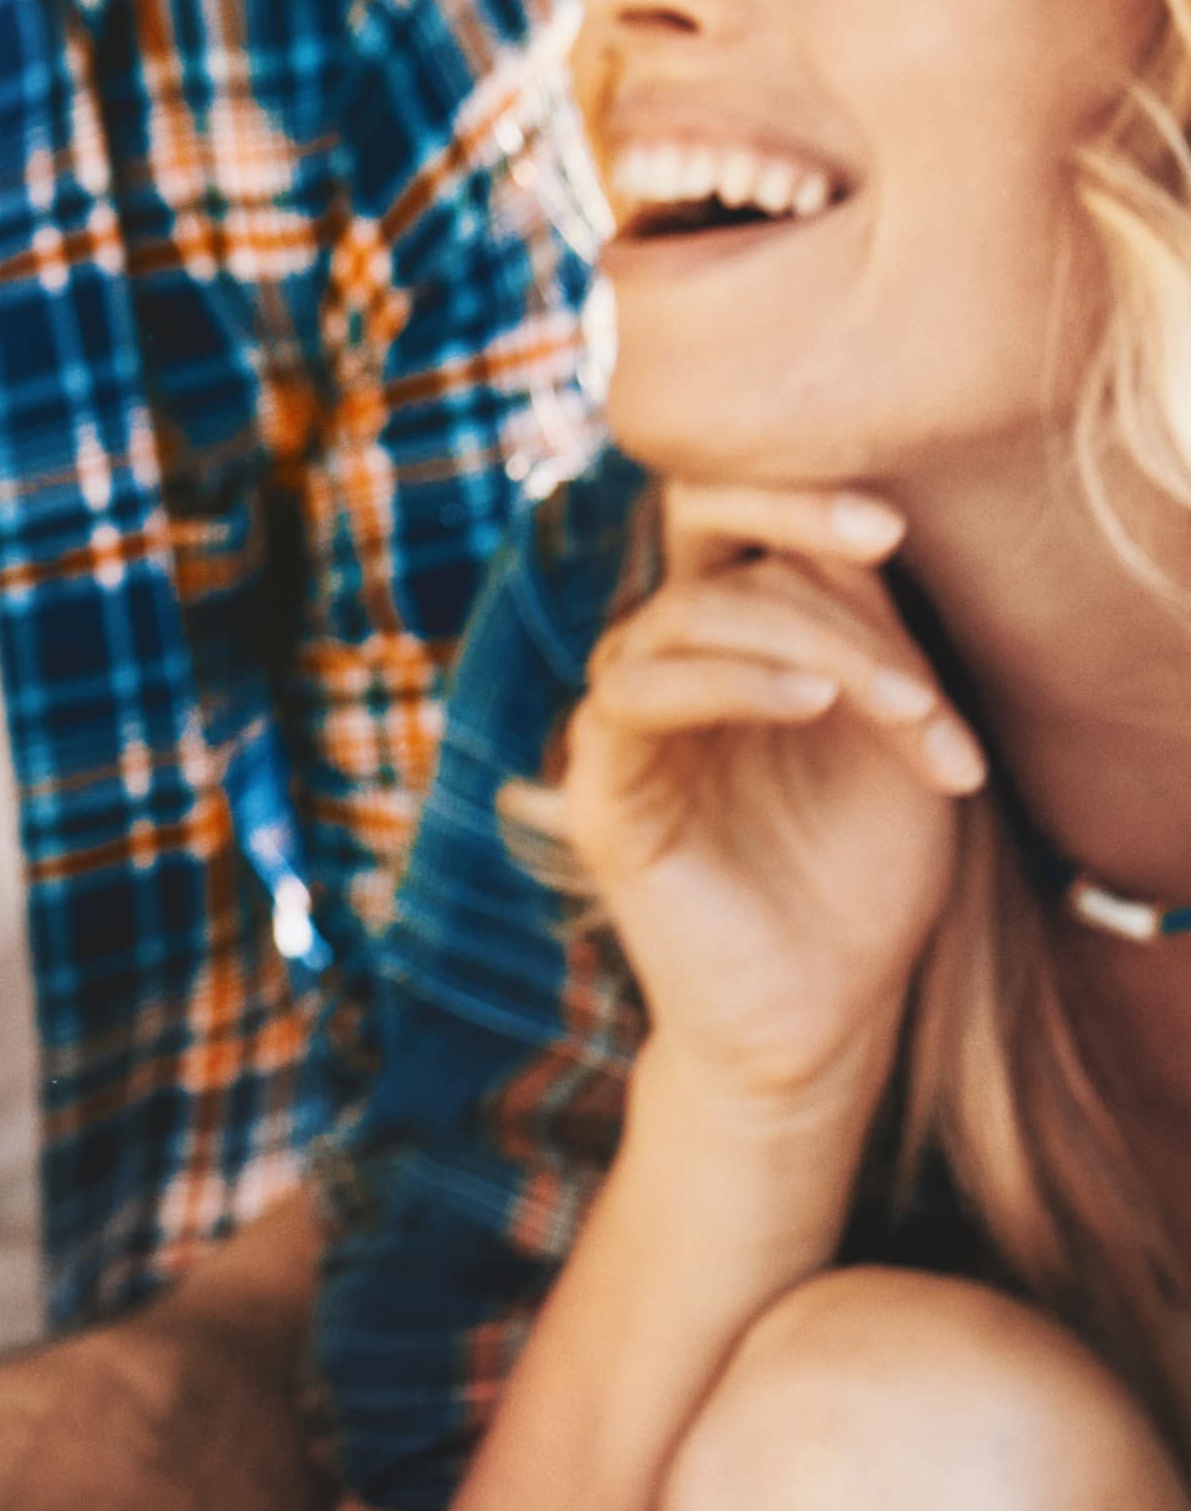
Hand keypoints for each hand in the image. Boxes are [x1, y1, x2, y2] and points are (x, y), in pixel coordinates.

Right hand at [547, 477, 980, 1124]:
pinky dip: (724, 681)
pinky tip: (810, 703)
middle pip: (687, 529)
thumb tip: (852, 540)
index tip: (892, 524)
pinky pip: (634, 698)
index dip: (794, 493)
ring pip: (681, 614)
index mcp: (728, 637)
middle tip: (888, 544)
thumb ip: (868, 637)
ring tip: (906, 706)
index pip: (730, 517)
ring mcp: (625, 725)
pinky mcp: (603, 792)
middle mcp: (664, 662)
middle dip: (786, 513)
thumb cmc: (864, 875)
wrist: (827, 1016)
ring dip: (806, 638)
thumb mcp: (895, 735)